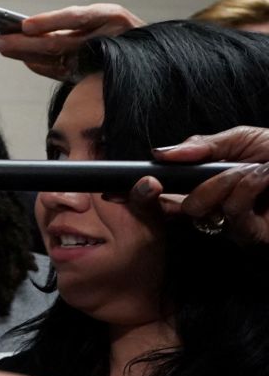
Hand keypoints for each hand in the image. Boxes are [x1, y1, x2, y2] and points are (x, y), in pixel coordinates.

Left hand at [0, 3, 143, 79]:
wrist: (152, 62)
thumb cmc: (121, 35)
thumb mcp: (101, 22)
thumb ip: (68, 25)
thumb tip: (25, 30)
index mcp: (111, 16)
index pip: (77, 18)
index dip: (50, 21)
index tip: (25, 24)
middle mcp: (108, 38)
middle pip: (61, 41)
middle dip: (26, 43)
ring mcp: (101, 60)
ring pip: (58, 58)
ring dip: (26, 54)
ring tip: (3, 46)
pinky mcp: (94, 75)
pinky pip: (62, 72)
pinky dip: (41, 66)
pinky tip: (24, 61)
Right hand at [129, 127, 268, 245]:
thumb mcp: (240, 139)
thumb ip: (201, 145)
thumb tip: (159, 153)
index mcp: (206, 186)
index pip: (165, 196)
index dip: (141, 194)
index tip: (120, 190)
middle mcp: (214, 208)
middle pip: (172, 208)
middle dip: (169, 190)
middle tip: (174, 178)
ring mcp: (229, 224)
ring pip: (198, 208)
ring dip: (224, 181)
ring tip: (254, 169)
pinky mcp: (248, 235)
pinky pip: (231, 211)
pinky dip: (246, 187)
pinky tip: (263, 176)